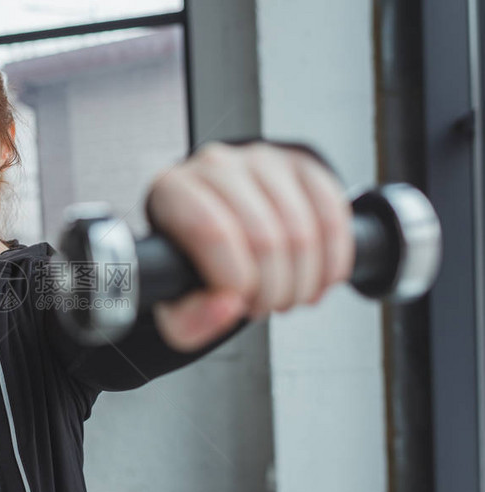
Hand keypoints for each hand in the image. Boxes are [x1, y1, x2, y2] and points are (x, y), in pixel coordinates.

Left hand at [146, 141, 354, 352]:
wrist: (215, 234)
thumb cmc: (189, 264)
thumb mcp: (173, 305)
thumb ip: (188, 320)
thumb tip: (227, 307)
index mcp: (171, 192)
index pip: (211, 232)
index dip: (235, 280)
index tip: (238, 303)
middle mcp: (215, 165)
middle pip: (262, 237)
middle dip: (271, 290)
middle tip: (262, 306)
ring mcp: (262, 160)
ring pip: (302, 231)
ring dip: (301, 282)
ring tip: (284, 297)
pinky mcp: (302, 165)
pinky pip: (332, 217)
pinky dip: (331, 262)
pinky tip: (315, 281)